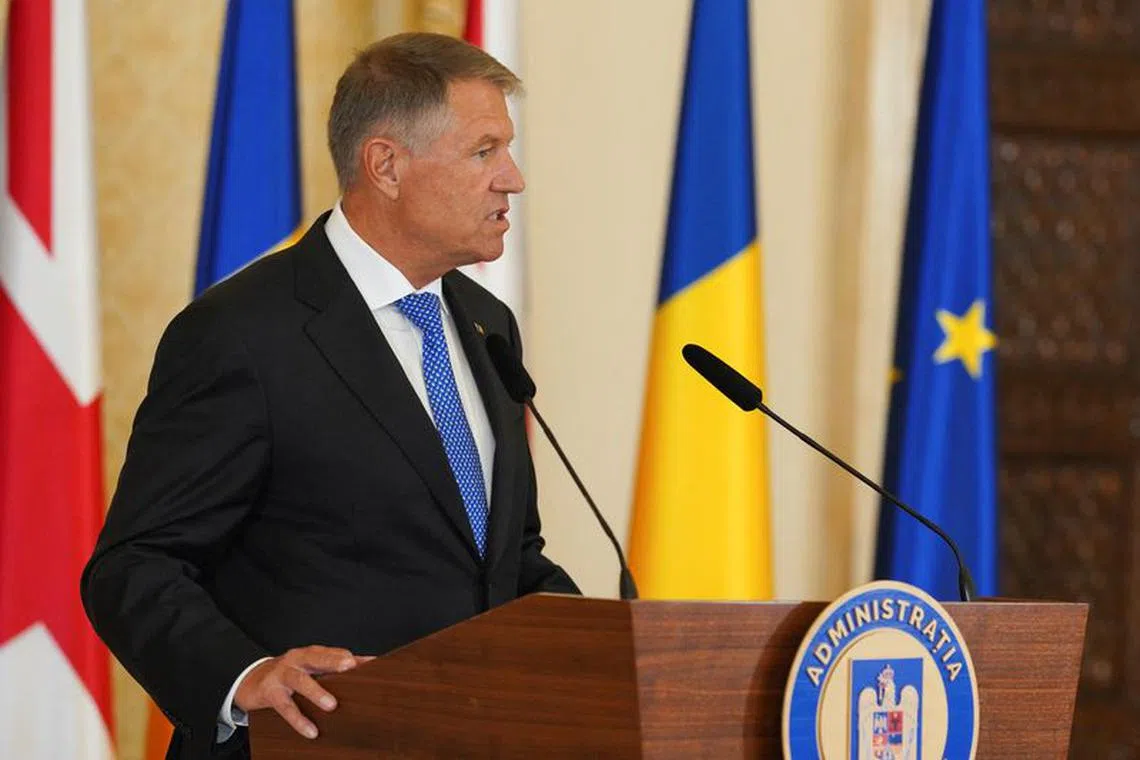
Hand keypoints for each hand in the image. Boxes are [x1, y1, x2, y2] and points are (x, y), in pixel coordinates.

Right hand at [234, 645, 372, 738]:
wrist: (253, 682)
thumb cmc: (291, 674)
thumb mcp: (312, 667)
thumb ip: (337, 665)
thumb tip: (369, 663)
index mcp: (310, 653)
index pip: (332, 652)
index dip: (349, 656)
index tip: (368, 662)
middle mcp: (296, 660)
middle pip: (316, 657)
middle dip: (333, 661)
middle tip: (350, 666)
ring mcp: (282, 674)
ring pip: (300, 680)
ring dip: (316, 691)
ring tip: (331, 705)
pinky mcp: (270, 692)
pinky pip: (285, 706)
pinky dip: (299, 719)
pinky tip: (311, 731)